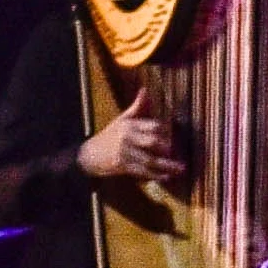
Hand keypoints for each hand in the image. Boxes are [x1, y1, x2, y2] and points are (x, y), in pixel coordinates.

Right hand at [74, 107, 191, 190]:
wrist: (87, 155)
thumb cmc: (108, 136)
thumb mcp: (121, 120)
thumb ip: (137, 106)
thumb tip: (145, 90)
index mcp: (129, 125)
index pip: (152, 126)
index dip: (165, 132)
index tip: (173, 137)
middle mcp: (127, 137)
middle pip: (152, 142)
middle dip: (166, 147)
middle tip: (175, 151)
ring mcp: (124, 152)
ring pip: (149, 159)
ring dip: (166, 165)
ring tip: (181, 168)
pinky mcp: (121, 166)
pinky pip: (141, 171)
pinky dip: (154, 175)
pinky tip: (166, 176)